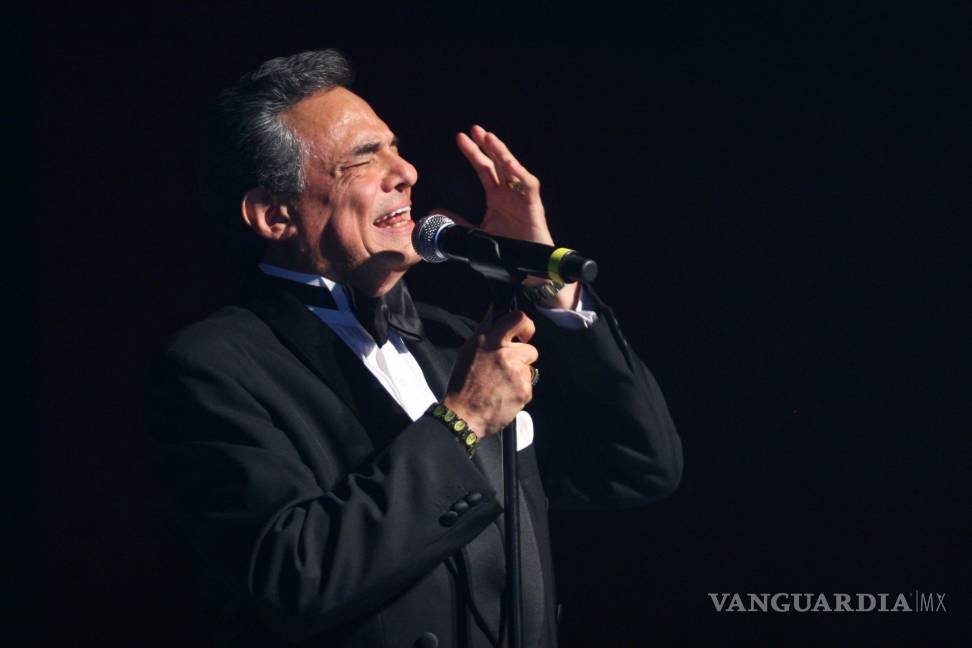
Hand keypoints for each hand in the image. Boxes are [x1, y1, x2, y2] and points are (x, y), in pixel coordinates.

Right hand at [443, 310, 538, 437]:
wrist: (463, 415)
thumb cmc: (463, 383)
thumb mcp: (468, 350)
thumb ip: (484, 330)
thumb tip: (494, 310)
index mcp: (489, 341)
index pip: (519, 319)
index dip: (527, 326)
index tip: (524, 335)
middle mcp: (505, 354)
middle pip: (531, 349)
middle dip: (522, 358)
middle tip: (506, 369)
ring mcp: (516, 373)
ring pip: (530, 369)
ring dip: (520, 375)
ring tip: (502, 385)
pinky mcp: (525, 390)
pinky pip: (529, 385)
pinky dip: (520, 391)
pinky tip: (505, 395)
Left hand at [455, 125, 579, 308]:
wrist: (525, 268)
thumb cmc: (506, 249)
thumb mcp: (475, 233)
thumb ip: (456, 222)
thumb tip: (434, 212)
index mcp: (496, 197)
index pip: (484, 168)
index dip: (473, 153)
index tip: (459, 139)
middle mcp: (509, 193)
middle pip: (497, 162)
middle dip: (487, 145)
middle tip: (473, 130)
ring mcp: (522, 198)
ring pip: (513, 168)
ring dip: (501, 152)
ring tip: (489, 138)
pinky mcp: (533, 206)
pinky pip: (528, 185)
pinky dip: (519, 173)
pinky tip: (508, 163)